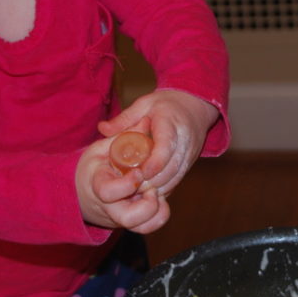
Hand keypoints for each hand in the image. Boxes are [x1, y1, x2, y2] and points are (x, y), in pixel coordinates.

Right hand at [75, 134, 168, 232]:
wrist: (83, 191)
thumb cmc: (95, 166)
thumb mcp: (103, 148)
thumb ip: (124, 136)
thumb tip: (146, 121)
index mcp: (97, 184)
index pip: (107, 192)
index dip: (126, 185)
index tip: (138, 172)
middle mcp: (109, 206)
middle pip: (128, 218)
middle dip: (147, 205)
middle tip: (153, 189)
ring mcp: (120, 218)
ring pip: (141, 227)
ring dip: (155, 212)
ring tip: (156, 193)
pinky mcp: (131, 223)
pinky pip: (147, 227)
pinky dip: (158, 217)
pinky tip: (159, 200)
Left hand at [97, 89, 218, 199]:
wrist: (195, 106)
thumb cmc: (166, 104)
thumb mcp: (144, 104)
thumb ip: (124, 118)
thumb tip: (102, 129)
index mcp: (171, 122)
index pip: (166, 145)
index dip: (154, 162)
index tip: (140, 173)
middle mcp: (185, 139)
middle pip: (172, 166)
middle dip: (153, 180)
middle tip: (133, 187)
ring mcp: (190, 152)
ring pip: (177, 175)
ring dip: (159, 186)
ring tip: (139, 192)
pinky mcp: (191, 161)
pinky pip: (179, 178)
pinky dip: (166, 186)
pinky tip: (151, 190)